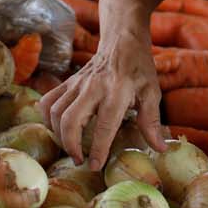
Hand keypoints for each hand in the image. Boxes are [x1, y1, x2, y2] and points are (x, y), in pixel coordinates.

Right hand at [41, 41, 167, 169]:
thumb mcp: (151, 93)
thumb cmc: (139, 69)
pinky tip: (57, 129)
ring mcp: (77, 84)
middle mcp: (93, 88)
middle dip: (70, 145)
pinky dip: (47, 118)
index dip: (98, 149)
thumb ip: (152, 122)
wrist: (122, 41)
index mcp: (117, 92)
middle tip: (79, 160)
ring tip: (71, 148)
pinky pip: (48, 101)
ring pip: (55, 112)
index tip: (95, 166)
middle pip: (70, 120)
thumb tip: (160, 149)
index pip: (103, 126)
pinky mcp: (68, 82)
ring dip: (59, 135)